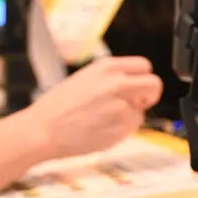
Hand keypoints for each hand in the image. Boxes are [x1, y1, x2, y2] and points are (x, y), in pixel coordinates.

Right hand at [21, 56, 162, 160]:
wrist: (42, 130)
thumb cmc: (57, 107)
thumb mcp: (85, 78)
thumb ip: (110, 79)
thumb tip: (131, 85)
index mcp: (107, 67)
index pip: (144, 66)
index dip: (142, 78)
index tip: (138, 87)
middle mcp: (117, 83)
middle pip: (155, 84)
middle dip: (150, 95)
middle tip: (138, 103)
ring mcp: (120, 106)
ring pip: (141, 111)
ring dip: (129, 117)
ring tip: (104, 120)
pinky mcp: (120, 128)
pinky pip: (131, 128)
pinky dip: (121, 131)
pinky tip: (101, 129)